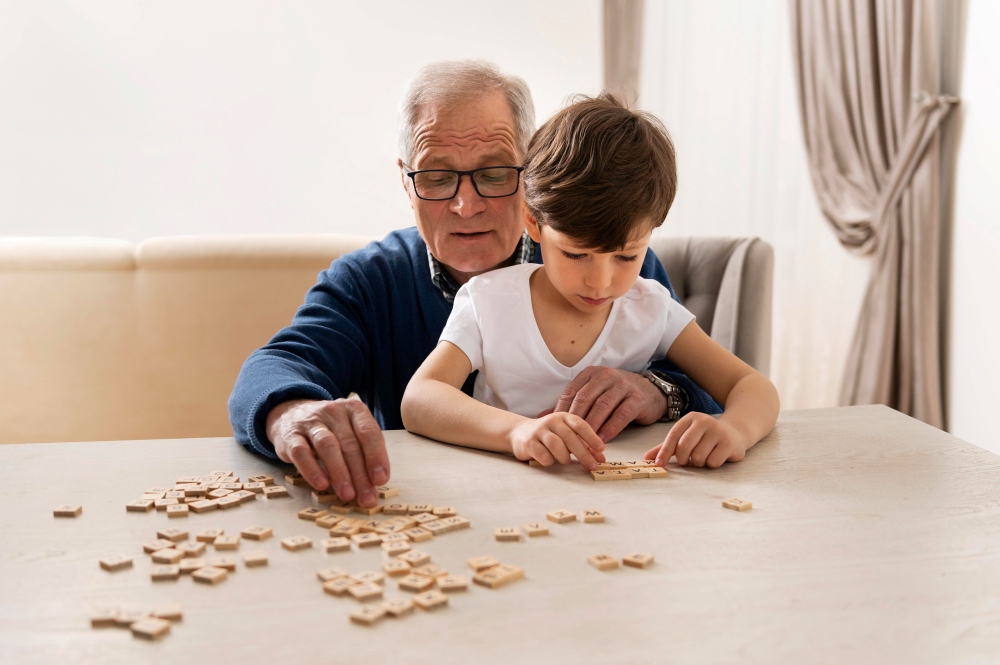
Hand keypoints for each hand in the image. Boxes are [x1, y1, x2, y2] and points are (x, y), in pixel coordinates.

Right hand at [265, 398, 388, 506]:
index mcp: (354, 409)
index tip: (380, 480)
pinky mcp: (291, 436)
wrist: (290, 415)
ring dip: (340, 473)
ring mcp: (311, 422)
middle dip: (360, 474)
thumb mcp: (350, 431)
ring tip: (347, 494)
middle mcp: (334, 412)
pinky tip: (321, 485)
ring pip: (327, 446)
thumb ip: (363, 452)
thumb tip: (374, 484)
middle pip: (349, 444)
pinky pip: (301, 453)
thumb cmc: (329, 429)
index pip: (369, 432)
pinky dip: (312, 470)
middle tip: (366, 498)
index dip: (376, 457)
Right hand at [509, 413, 606, 470]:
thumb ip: (584, 445)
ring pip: (556, 445)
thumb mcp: (567, 436)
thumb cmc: (550, 436)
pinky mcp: (528, 442)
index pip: (580, 425)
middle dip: (583, 453)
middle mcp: (552, 421)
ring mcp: (539, 431)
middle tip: (592, 466)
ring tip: (565, 461)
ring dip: (564, 457)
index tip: (601, 449)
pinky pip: (542, 455)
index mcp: (564, 417)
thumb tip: (601, 458)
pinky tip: (549, 460)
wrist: (520, 433)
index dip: (591, 437)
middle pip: (570, 437)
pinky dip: (549, 461)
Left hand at [552, 367, 667, 442]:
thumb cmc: (617, 396)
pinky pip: (621, 414)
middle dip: (574, 420)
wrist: (651, 392)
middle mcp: (606, 376)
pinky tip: (602, 440)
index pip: (571, 392)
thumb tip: (542, 417)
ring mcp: (622, 385)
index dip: (561, 411)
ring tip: (582, 442)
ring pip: (602, 406)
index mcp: (591, 374)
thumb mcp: (594, 395)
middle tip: (566, 439)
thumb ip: (571, 405)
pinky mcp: (637, 398)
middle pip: (585, 399)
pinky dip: (610, 428)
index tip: (553, 429)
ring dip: (591, 426)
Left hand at [644, 412, 747, 467]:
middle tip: (688, 460)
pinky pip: (712, 462)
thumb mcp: (685, 437)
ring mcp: (718, 431)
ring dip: (699, 463)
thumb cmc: (704, 437)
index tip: (658, 464)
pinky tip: (717, 456)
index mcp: (691, 418)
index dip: (664, 452)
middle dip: (683, 459)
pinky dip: (711, 464)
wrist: (734, 432)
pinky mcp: (729, 443)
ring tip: (705, 456)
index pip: (673, 436)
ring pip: (698, 457)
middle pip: (684, 447)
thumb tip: (646, 458)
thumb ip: (666, 447)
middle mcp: (704, 421)